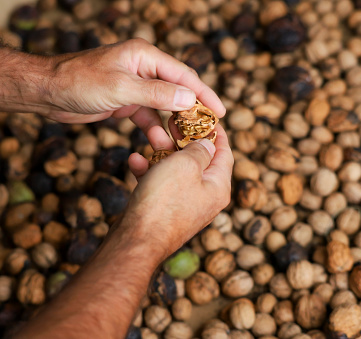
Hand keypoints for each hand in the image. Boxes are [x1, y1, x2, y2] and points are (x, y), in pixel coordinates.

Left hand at [47, 38, 224, 149]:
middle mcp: (143, 68)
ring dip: (172, 126)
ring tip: (183, 145)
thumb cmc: (79, 82)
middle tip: (207, 132)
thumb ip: (156, 93)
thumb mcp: (120, 88)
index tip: (220, 113)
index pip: (184, 75)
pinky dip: (155, 130)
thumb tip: (189, 98)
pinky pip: (147, 117)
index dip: (204, 94)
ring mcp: (135, 85)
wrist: (47, 92)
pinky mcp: (126, 101)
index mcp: (145, 56)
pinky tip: (161, 145)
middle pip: (177, 90)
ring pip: (163, 107)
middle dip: (192, 112)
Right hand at [118, 124, 232, 256]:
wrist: (137, 240)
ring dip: (163, 151)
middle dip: (183, 138)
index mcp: (219, 187)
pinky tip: (135, 160)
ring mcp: (185, 205)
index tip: (207, 116)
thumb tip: (207, 146)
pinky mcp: (165, 211)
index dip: (217, 132)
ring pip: (177, 170)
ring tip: (149, 133)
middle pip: (199, 160)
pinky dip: (150, 171)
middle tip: (172, 121)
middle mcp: (206, 197)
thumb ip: (200, 151)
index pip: (225, 153)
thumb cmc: (164, 201)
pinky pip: (161, 185)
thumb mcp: (186, 165)